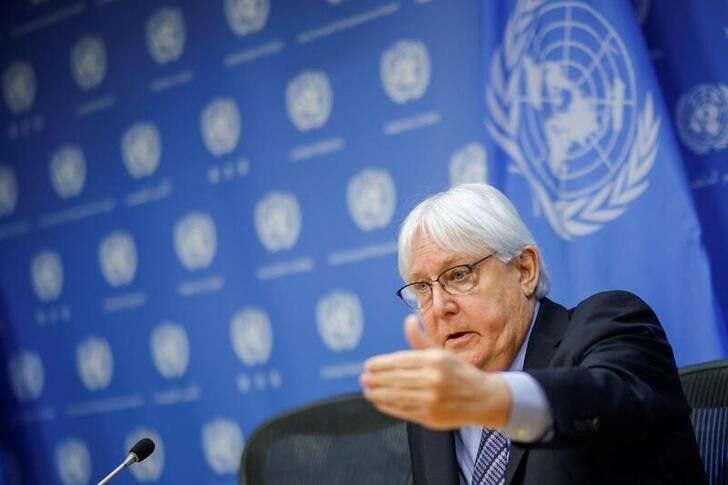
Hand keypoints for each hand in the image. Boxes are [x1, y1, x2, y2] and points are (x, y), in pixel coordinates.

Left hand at [360, 315, 510, 429]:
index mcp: (434, 360)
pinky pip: (403, 410)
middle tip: (363, 378)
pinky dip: (388, 407)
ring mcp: (431, 399)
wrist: (482, 398)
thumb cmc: (459, 373)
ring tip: (367, 390)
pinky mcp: (430, 416)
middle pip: (396, 379)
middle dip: (376, 379)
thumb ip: (420, 340)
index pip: (400, 361)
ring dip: (378, 393)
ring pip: (397, 395)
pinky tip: (379, 402)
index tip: (368, 366)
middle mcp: (433, 379)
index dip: (381, 364)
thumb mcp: (441, 353)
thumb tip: (408, 320)